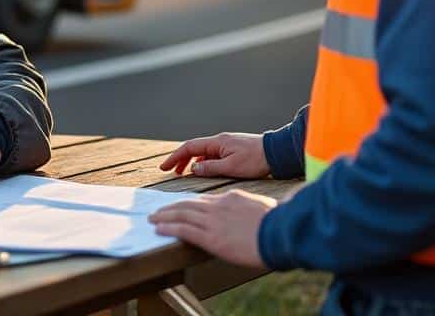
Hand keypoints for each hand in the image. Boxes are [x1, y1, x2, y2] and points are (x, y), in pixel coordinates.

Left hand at [149, 190, 275, 268]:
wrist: (281, 232)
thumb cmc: (279, 223)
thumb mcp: (264, 209)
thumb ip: (253, 210)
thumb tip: (257, 213)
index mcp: (232, 198)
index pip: (204, 200)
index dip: (189, 203)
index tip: (180, 206)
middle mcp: (219, 206)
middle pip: (189, 204)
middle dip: (171, 207)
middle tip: (159, 210)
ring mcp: (214, 220)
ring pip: (182, 214)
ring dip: (165, 216)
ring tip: (153, 219)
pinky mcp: (211, 236)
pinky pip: (184, 229)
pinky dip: (169, 228)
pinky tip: (159, 229)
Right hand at [159, 132, 269, 178]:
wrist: (277, 153)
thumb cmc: (256, 160)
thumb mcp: (232, 167)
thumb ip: (211, 168)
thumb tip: (194, 168)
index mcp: (217, 142)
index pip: (189, 147)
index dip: (175, 157)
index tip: (164, 167)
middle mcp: (220, 141)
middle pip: (194, 148)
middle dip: (180, 159)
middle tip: (171, 171)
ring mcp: (227, 145)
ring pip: (203, 152)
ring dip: (191, 162)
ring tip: (184, 173)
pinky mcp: (233, 150)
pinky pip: (212, 155)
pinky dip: (204, 162)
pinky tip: (204, 171)